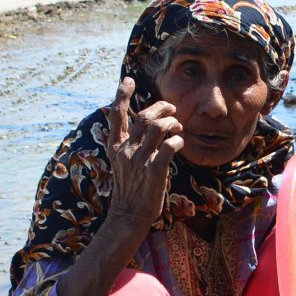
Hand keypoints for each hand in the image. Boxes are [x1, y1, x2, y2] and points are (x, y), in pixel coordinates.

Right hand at [105, 78, 182, 230]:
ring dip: (173, 123)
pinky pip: (170, 146)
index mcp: (116, 146)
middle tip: (173, 110)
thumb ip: (129, 144)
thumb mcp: (122, 163)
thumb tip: (146, 125)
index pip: (116, 115)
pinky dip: (178, 141)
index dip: (122, 95)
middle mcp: (126, 150)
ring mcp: (140, 160)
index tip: (128, 81)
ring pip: (158, 127)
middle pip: (144, 116)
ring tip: (178, 128)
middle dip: (162, 108)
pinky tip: (180, 143)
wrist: (129, 214)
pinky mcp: (155, 171)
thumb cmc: (130, 188)